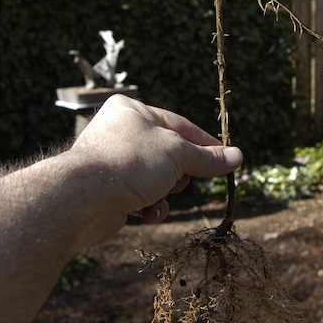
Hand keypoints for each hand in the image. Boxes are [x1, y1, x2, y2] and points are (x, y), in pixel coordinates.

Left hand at [69, 95, 242, 246]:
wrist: (84, 199)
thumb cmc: (131, 162)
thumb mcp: (178, 154)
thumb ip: (207, 158)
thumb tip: (238, 157)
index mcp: (132, 110)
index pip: (179, 124)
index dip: (205, 143)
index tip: (226, 159)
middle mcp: (120, 132)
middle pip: (169, 153)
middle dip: (178, 173)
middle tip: (180, 180)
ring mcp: (113, 162)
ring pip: (157, 178)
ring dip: (163, 192)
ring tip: (156, 196)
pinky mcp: (109, 190)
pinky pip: (141, 196)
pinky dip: (148, 205)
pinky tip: (145, 212)